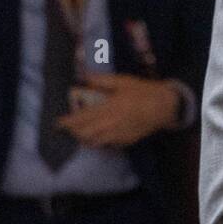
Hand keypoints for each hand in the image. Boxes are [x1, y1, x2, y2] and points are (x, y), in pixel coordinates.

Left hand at [55, 73, 179, 148]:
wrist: (163, 106)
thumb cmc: (143, 91)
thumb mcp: (123, 81)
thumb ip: (102, 80)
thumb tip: (84, 77)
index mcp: (111, 107)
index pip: (84, 117)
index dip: (69, 121)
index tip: (58, 123)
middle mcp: (113, 123)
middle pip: (87, 133)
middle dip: (73, 133)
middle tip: (65, 130)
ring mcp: (119, 135)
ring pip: (95, 142)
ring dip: (83, 139)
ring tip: (77, 135)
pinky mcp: (126, 142)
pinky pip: (107, 146)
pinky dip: (98, 143)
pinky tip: (94, 139)